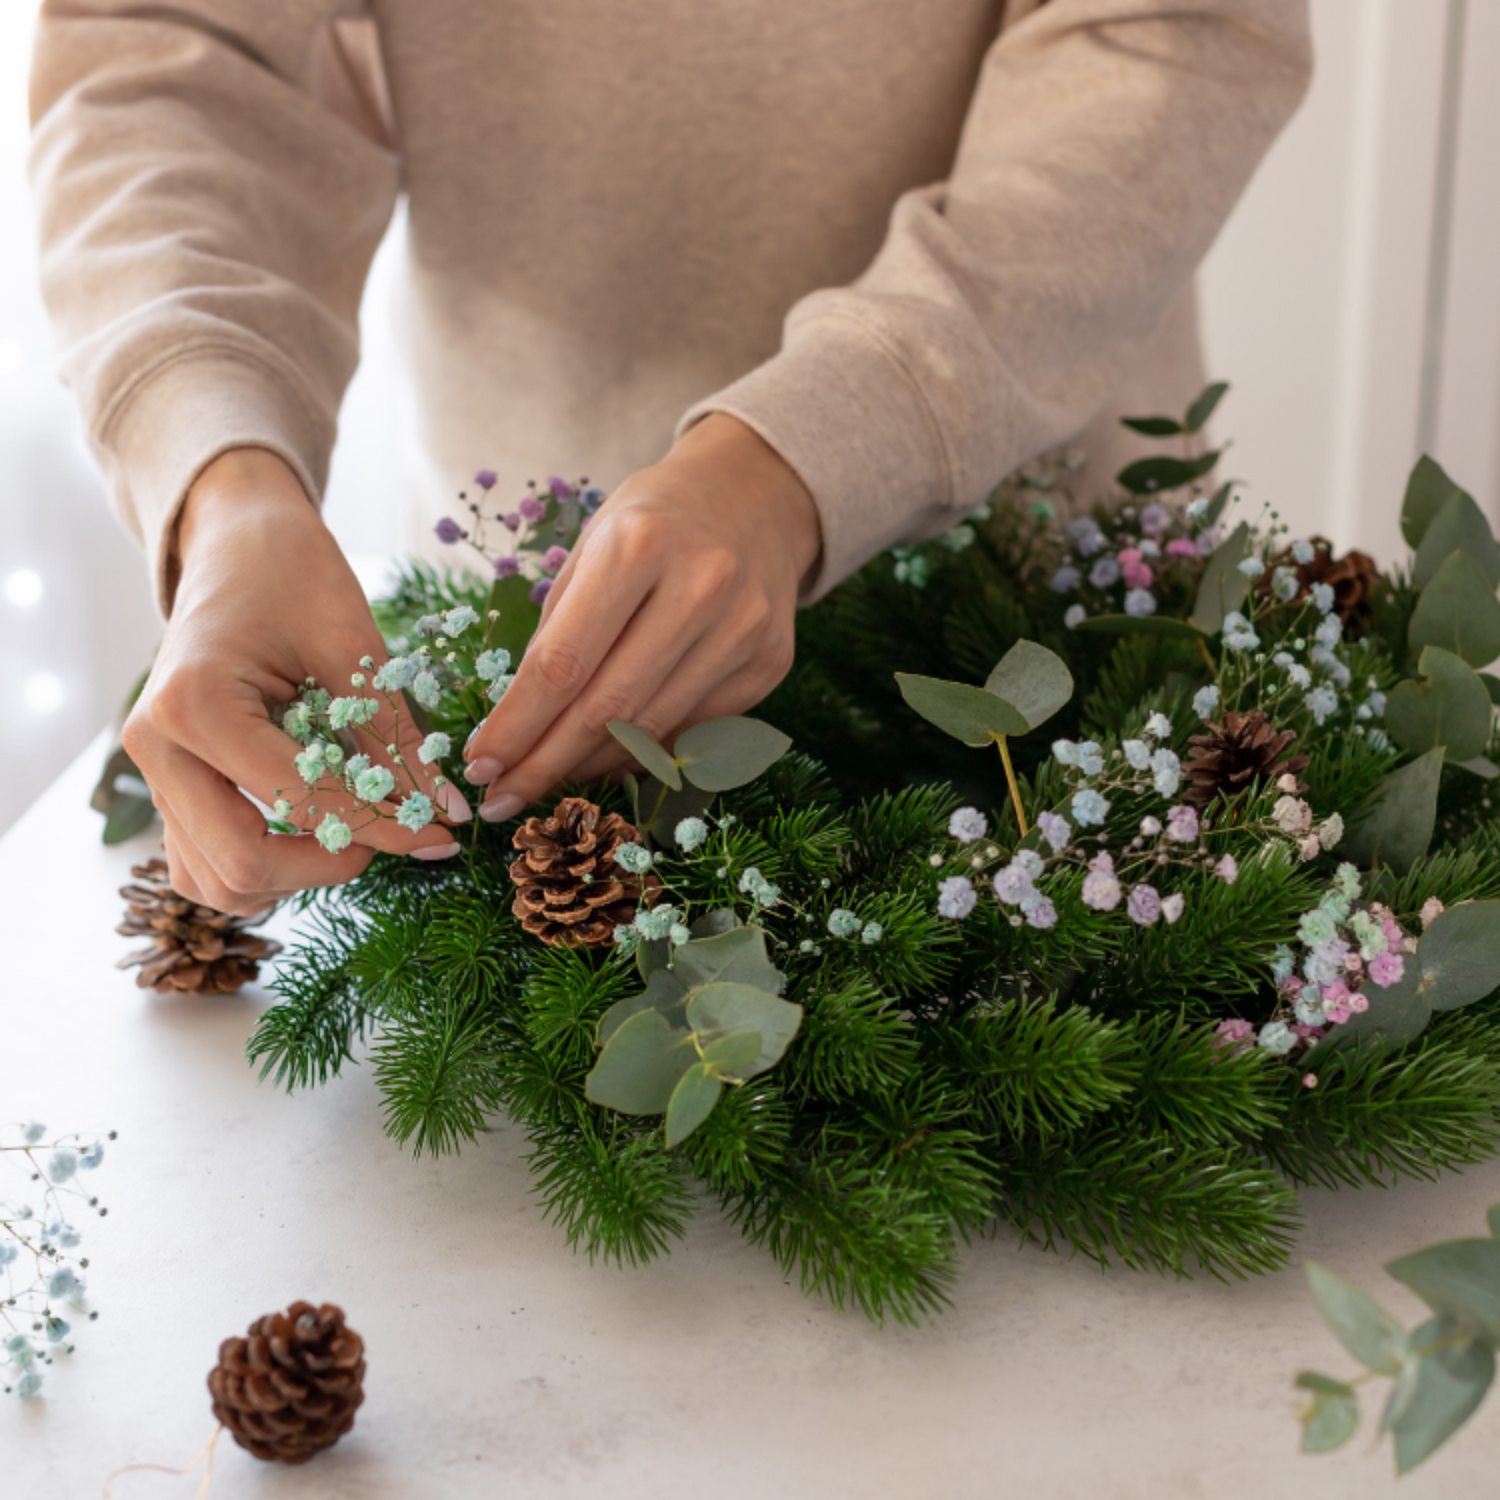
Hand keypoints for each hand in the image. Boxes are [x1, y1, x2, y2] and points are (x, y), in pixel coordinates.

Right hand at [123, 449, 464, 915]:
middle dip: (329, 864)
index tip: (442, 834)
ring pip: (215, 880)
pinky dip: (261, 867)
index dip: (382, 826)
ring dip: (291, 877)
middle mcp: (156, 748)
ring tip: (354, 835)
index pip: (300, 799)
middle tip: (393, 835)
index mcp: (195, 704)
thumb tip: (445, 812)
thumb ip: (393, 737)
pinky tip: (315, 834)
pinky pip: (202, 861)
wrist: (234, 543)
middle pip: (241, 864)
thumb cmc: (291, 574)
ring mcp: (152, 771)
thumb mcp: (352, 646)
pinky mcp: (167, 784)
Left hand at [463, 414, 820, 816]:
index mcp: (639, 545)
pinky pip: (693, 731)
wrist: (755, 499)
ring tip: (549, 778)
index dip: (517, 724)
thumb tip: (519, 729)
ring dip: (590, 765)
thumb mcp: (591, 547)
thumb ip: (558, 631)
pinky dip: (644, 751)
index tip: (479, 765)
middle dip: (544, 764)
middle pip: (607, 708)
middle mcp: (701, 586)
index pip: (563, 662)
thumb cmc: (652, 523)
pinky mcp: (770, 663)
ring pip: (652, 729)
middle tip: (502, 800)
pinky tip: (608, 757)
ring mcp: (744, 629)